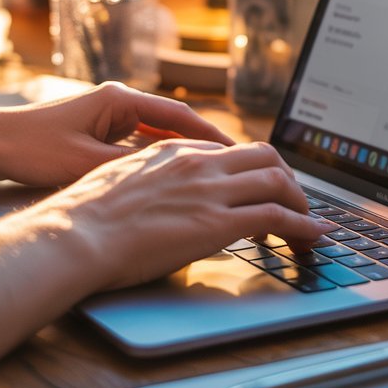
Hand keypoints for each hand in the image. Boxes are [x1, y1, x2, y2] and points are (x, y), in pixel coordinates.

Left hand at [0, 82, 234, 187]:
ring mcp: (107, 117)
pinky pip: (138, 146)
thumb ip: (131, 167)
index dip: (210, 136)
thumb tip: (173, 178)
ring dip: (180, 155)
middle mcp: (117, 103)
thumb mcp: (86, 162)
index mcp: (119, 100)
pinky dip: (156, 161)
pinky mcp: (96, 133)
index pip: (179, 115)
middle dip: (201, 146)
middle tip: (232, 168)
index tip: (236, 153)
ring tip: (210, 177)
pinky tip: (170, 180)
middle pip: (173, 124)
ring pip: (156, 137)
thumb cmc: (31, 148)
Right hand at [35, 138, 329, 290]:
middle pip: (263, 156)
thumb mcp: (120, 181)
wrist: (77, 234)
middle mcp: (198, 162)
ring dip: (301, 203)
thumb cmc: (86, 216)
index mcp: (174, 150)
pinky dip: (303, 226)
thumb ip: (150, 181)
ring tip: (309, 225)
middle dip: (287, 179)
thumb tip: (159, 199)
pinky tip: (311, 238)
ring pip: (278, 182)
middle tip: (294, 202)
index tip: (259, 189)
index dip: (252, 172)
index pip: (230, 151)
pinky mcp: (217, 222)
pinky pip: (276, 216)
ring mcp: (210, 190)